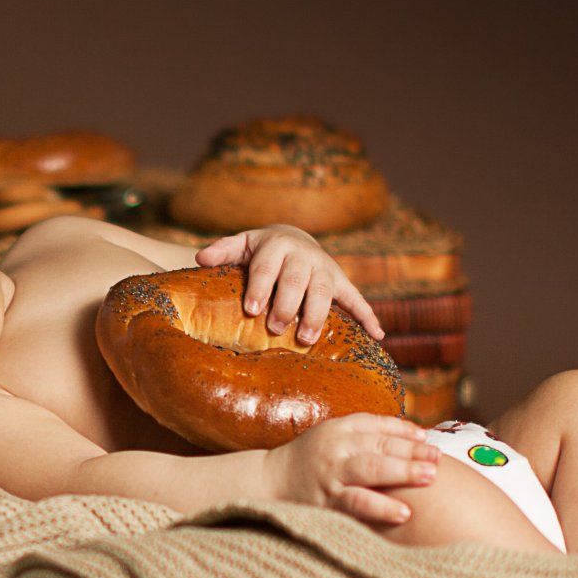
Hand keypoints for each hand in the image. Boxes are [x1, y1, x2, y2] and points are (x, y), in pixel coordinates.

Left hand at [195, 225, 384, 343]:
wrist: (294, 238)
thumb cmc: (260, 250)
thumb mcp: (242, 244)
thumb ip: (223, 251)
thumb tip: (200, 258)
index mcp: (276, 245)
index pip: (267, 267)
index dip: (260, 287)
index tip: (251, 308)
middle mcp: (304, 255)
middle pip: (297, 280)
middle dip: (288, 304)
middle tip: (277, 327)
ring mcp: (325, 269)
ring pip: (325, 291)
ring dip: (318, 314)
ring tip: (308, 339)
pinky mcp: (341, 282)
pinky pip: (357, 299)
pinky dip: (368, 316)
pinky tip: (378, 335)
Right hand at [262, 414, 438, 525]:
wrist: (268, 483)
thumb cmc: (311, 460)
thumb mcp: (335, 436)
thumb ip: (370, 432)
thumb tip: (417, 432)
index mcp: (339, 430)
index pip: (378, 427)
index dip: (406, 433)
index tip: (429, 440)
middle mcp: (335, 449)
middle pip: (379, 446)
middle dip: (412, 452)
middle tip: (437, 460)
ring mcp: (330, 476)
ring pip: (371, 470)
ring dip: (403, 472)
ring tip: (429, 478)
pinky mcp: (326, 502)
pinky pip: (357, 504)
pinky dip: (381, 508)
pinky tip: (403, 513)